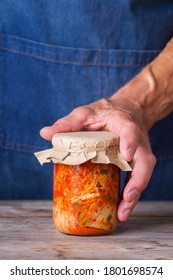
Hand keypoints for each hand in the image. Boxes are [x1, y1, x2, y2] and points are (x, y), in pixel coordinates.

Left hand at [40, 93, 155, 221]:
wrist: (125, 111)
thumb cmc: (104, 112)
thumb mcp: (85, 113)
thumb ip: (68, 123)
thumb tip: (45, 133)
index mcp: (124, 124)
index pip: (130, 133)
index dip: (130, 143)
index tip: (126, 155)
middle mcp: (137, 140)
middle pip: (144, 161)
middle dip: (137, 181)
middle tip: (127, 198)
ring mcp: (139, 153)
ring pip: (143, 174)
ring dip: (135, 194)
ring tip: (123, 213)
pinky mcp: (136, 162)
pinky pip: (137, 179)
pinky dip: (130, 194)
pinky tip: (121, 208)